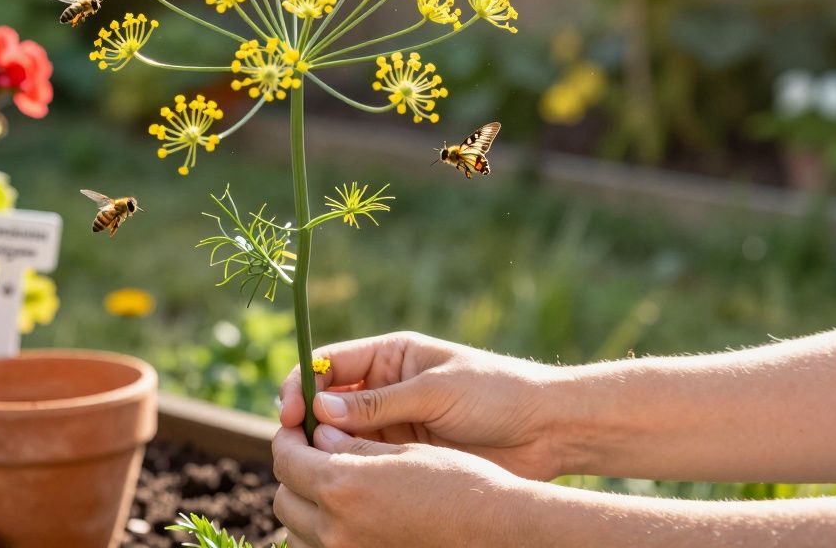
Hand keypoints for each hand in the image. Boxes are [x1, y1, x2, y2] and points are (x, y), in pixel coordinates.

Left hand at [272, 424, 534, 547]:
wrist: (500, 533)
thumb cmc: (460, 483)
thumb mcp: (405, 451)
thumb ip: (354, 444)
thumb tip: (319, 434)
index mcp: (343, 485)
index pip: (286, 458)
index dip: (288, 438)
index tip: (299, 430)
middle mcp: (336, 528)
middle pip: (284, 498)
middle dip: (295, 474)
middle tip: (317, 458)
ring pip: (296, 532)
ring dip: (305, 509)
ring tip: (334, 492)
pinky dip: (321, 538)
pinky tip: (349, 522)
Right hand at [278, 332, 564, 478]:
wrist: (546, 428)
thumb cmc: (496, 393)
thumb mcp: (435, 391)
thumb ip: (379, 403)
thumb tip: (319, 409)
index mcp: (389, 355)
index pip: (328, 364)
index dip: (302, 384)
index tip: (289, 411)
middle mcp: (383, 387)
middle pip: (326, 400)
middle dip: (304, 420)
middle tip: (292, 444)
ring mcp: (391, 422)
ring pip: (339, 434)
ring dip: (323, 447)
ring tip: (316, 465)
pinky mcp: (403, 453)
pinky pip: (363, 459)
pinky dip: (347, 468)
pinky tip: (339, 480)